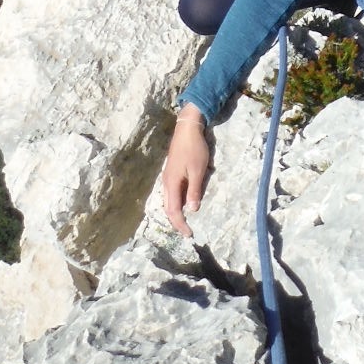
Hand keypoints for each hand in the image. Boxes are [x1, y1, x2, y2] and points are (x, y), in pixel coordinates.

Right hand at [162, 105, 211, 236]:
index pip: (174, 211)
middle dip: (176, 221)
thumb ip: (194, 191)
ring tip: (184, 221)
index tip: (189, 234)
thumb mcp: (198, 171)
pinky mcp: (171, 171)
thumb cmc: (194, 149)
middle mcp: (166, 182)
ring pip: (168, 200)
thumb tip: (192, 210)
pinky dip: (175, 202)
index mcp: (172, 184)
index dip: (180, 224)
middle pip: (168, 208)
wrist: (187, 128)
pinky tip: (183, 203)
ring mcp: (167, 176)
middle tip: (186, 231)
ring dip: (175, 212)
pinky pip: (170, 193)